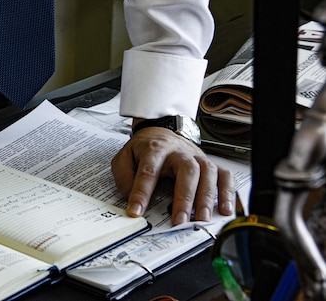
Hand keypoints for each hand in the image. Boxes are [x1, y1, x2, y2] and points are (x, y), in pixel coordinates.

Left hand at [111, 125, 234, 224]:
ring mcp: (197, 157)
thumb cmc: (145, 149)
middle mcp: (179, 152)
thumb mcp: (125, 157)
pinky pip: (224, 176)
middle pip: (186, 170)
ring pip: (208, 173)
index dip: (141, 193)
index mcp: (154, 149)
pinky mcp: (209, 163)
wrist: (161, 132)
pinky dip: (228, 193)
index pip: (148, 171)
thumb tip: (130, 198)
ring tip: (201, 218)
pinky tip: (225, 209)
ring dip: (206, 198)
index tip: (136, 211)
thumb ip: (124, 176)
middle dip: (184, 197)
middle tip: (179, 220)